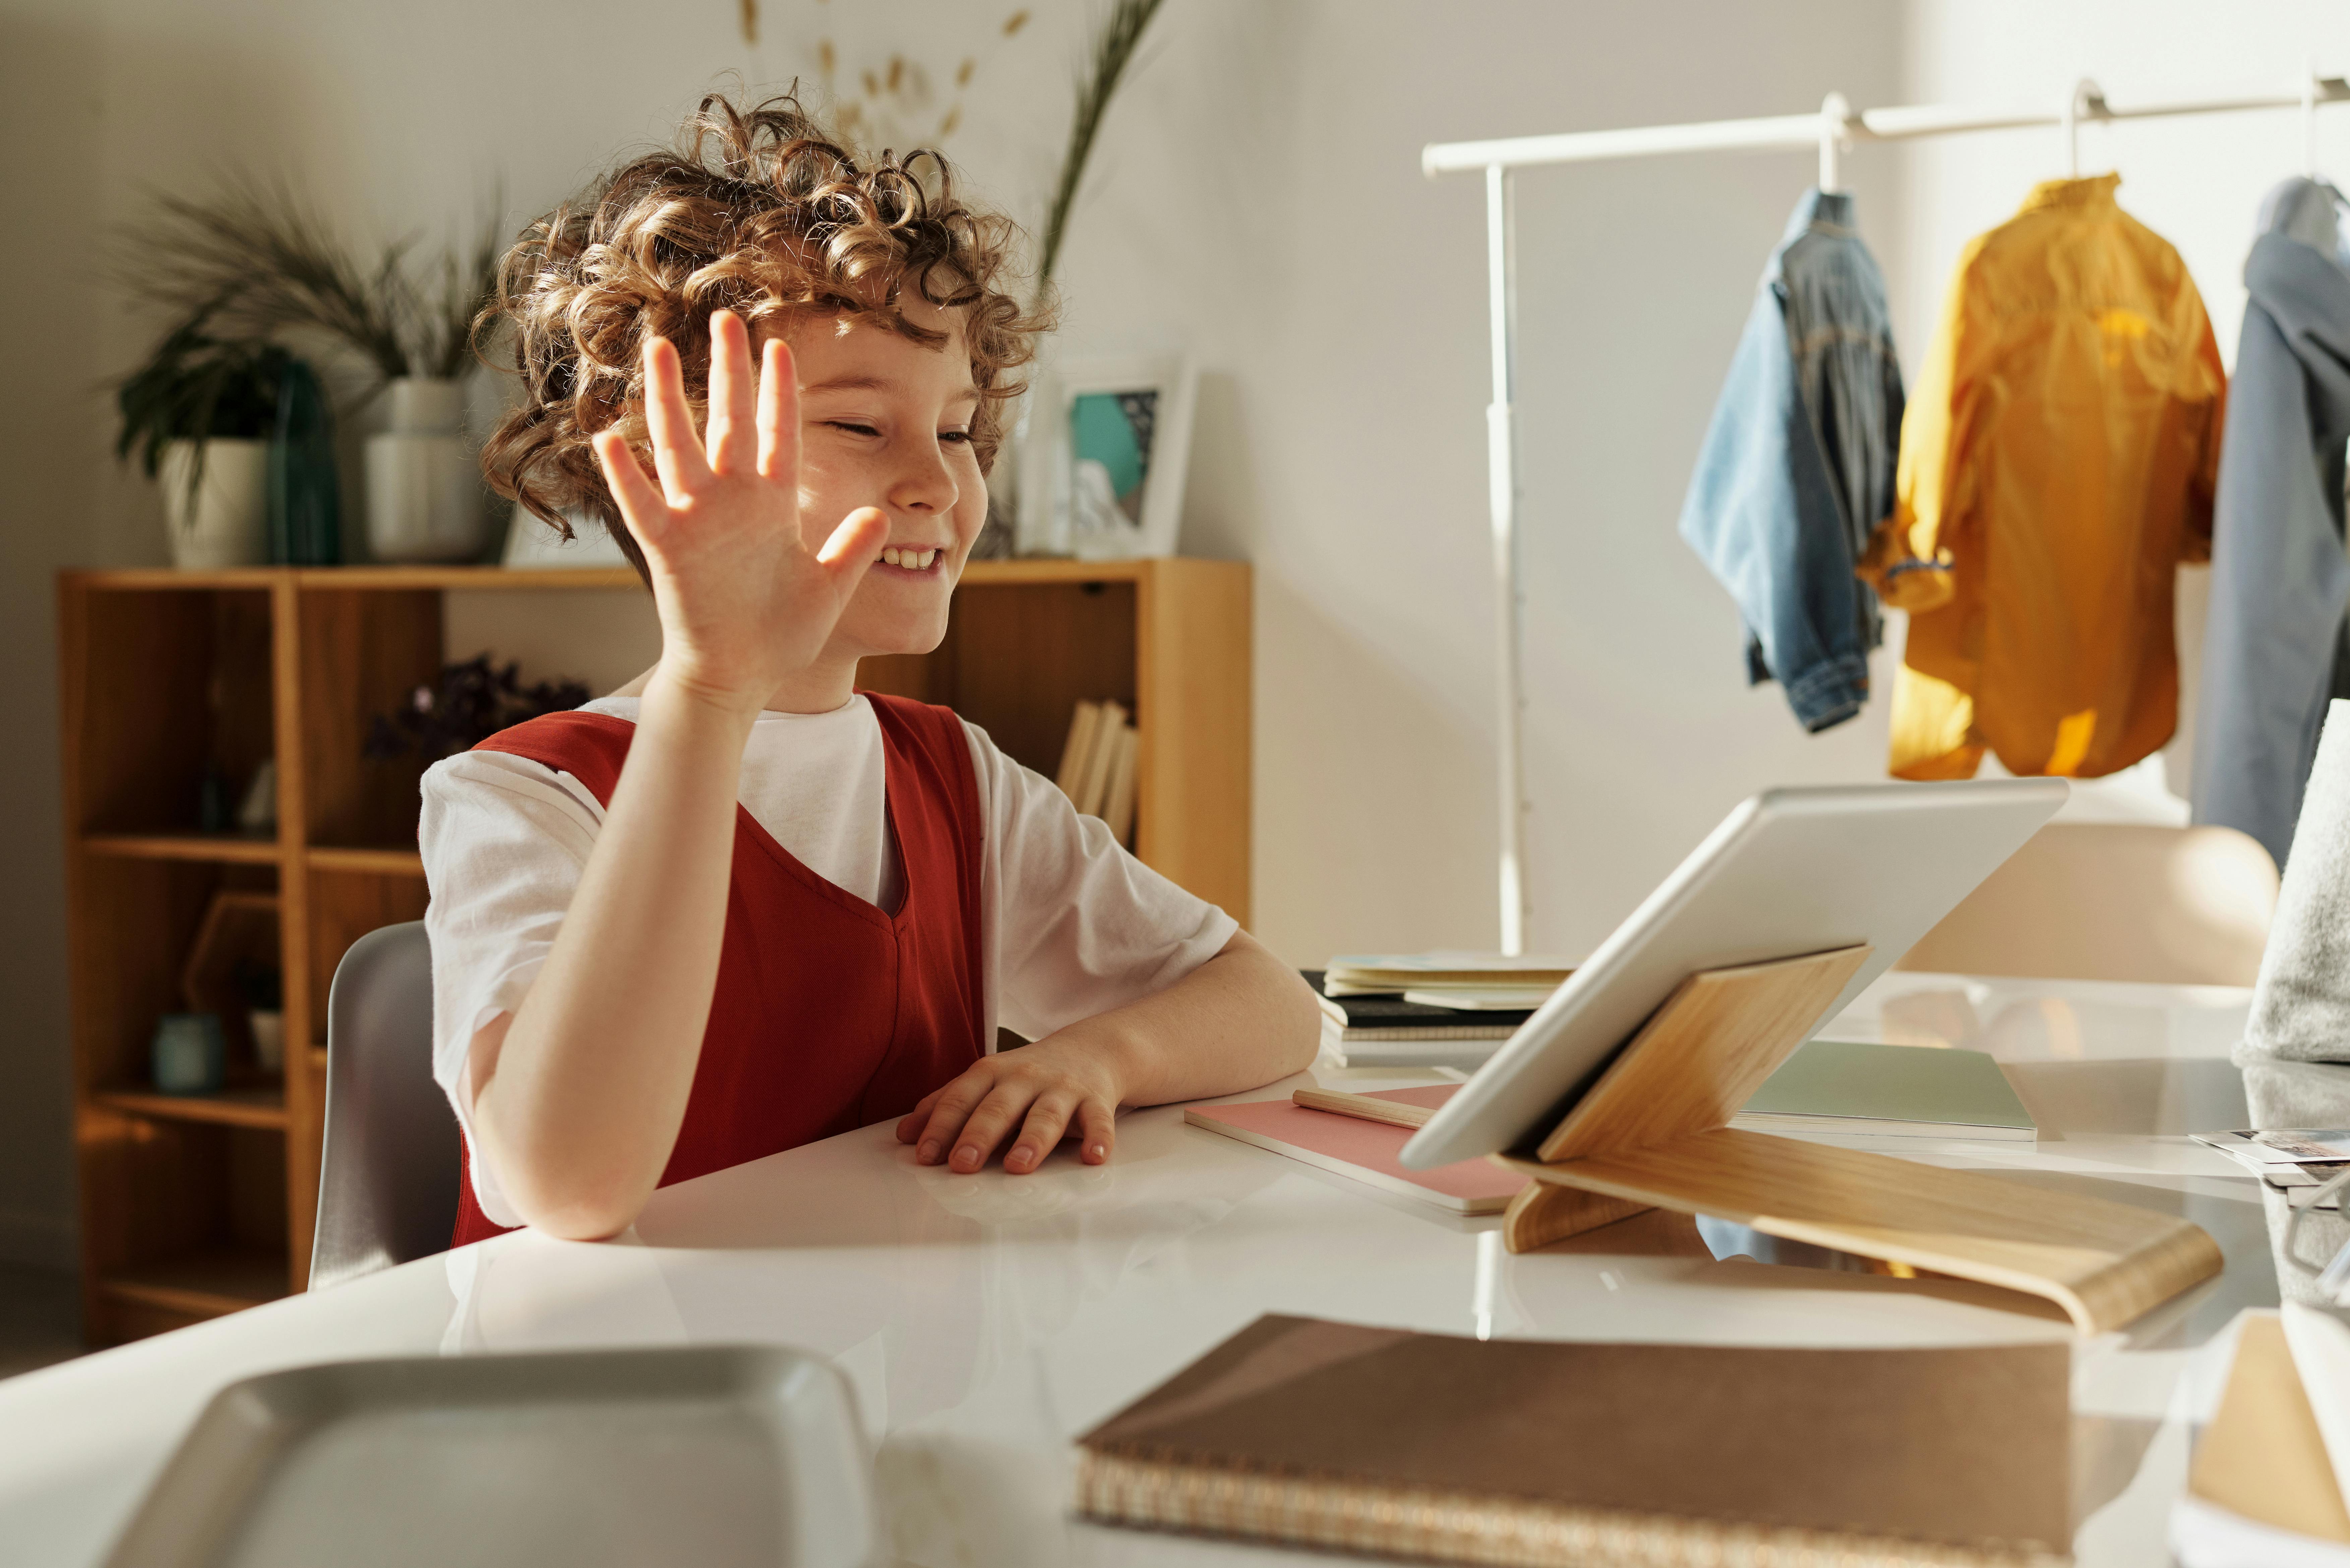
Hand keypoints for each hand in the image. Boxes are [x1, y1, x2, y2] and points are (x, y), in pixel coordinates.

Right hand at [592, 312, 888, 713]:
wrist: (742, 676)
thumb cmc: (781, 633)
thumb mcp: (829, 588)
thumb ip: (851, 549)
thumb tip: (880, 515)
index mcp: (772, 504)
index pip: (778, 434)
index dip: (778, 392)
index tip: (780, 347)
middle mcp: (733, 502)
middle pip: (729, 422)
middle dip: (728, 372)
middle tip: (725, 320)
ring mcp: (697, 521)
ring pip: (680, 446)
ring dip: (669, 400)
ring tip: (660, 349)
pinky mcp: (668, 549)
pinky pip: (643, 505)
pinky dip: (626, 475)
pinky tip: (609, 438)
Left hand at [895, 1036, 1128, 1173]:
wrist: (1092, 1049)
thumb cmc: (1028, 1075)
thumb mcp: (985, 1081)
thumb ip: (946, 1104)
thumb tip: (904, 1135)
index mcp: (991, 1073)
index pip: (960, 1098)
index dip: (941, 1126)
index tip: (925, 1155)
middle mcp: (1025, 1079)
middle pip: (999, 1107)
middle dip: (979, 1135)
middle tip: (963, 1164)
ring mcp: (1061, 1089)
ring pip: (1046, 1115)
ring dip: (1032, 1140)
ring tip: (1018, 1166)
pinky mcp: (1096, 1100)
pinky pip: (1098, 1120)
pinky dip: (1098, 1139)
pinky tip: (1093, 1157)